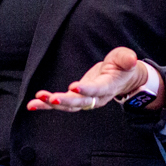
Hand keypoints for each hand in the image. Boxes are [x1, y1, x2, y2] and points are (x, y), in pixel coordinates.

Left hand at [27, 47, 161, 111]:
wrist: (122, 79)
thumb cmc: (122, 67)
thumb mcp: (125, 59)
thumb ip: (126, 58)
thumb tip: (131, 58)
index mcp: (108, 86)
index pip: (97, 89)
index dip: (86, 89)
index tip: (74, 87)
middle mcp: (96, 97)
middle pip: (80, 102)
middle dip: (66, 101)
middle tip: (52, 99)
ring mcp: (86, 101)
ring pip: (68, 106)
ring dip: (52, 104)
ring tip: (36, 100)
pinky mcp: (77, 100)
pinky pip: (61, 105)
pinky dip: (46, 105)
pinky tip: (33, 104)